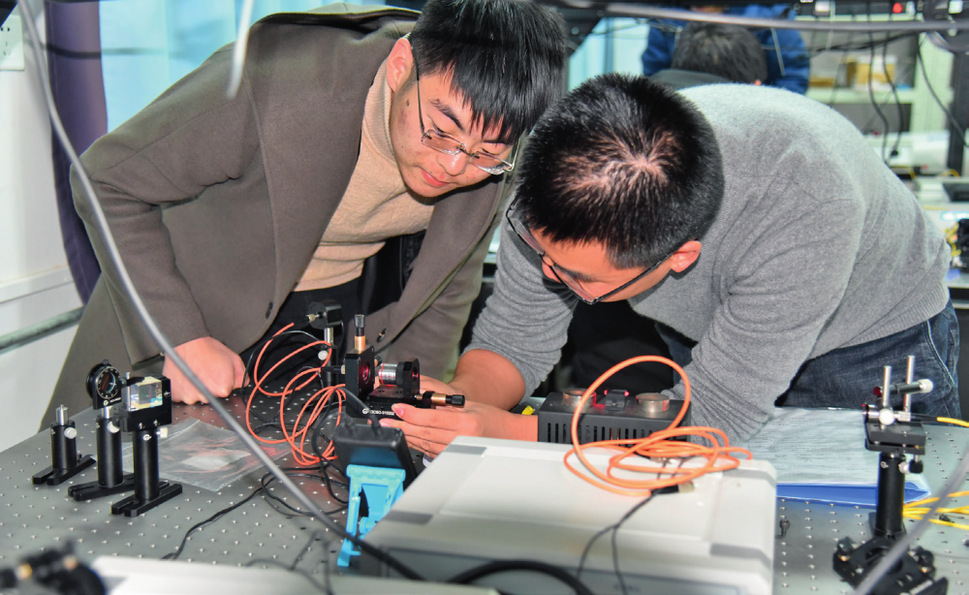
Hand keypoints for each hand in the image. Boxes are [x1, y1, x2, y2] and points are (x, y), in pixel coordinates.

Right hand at [162, 336, 245, 403]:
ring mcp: (189, 397)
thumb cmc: (208, 349)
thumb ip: (242, 377)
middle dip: (210, 387)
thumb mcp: (234, 359)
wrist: (186, 343)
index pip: (226, 393)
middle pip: (211, 397)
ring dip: (196, 389)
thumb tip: (241, 385)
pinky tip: (187, 377)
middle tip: (207, 372)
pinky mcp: (176, 395)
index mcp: (222, 389)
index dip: (224, 383)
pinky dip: (185, 389)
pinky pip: (182, 396)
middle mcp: (205, 397)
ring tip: (196, 372)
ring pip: (196, 397)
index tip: (219, 375)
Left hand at [380, 401, 536, 457]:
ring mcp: (456, 450)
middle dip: (402, 427)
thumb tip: (421, 403)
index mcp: (465, 423)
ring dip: (406, 436)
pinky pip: (430, 451)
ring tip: (390, 429)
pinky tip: (407, 438)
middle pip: (424, 433)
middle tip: (385, 421)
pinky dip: (417, 444)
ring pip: (424, 444)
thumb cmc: (491, 419)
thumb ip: (445, 406)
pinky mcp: (451, 457)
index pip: (432, 418)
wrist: (506, 435)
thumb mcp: (469, 406)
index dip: (412, 415)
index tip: (398, 409)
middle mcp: (460, 439)